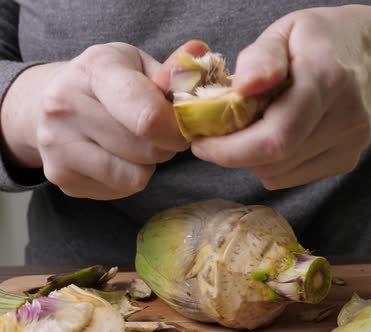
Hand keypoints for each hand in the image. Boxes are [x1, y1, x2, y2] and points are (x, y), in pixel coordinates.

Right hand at [1, 41, 208, 199]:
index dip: (177, 129)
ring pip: (136, 176)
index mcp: (94, 70)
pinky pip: (120, 190)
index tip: (183, 127)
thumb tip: (199, 53)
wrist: (49, 101)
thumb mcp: (138, 64)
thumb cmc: (109, 82)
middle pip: (147, 150)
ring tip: (137, 143)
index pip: (148, 116)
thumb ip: (172, 71)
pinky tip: (118, 157)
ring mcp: (57, 144)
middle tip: (160, 133)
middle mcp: (66, 105)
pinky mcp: (60, 176)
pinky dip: (130, 178)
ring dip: (148, 165)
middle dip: (166, 146)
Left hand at [190, 6, 370, 189]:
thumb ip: (261, 58)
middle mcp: (346, 116)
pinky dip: (272, 164)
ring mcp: (351, 143)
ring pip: (280, 174)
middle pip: (276, 159)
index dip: (231, 149)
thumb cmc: (318, 39)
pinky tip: (275, 135)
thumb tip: (241, 89)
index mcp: (327, 77)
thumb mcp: (285, 31)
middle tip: (217, 133)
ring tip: (251, 126)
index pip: (277, 135)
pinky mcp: (348, 161)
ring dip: (252, 159)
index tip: (201, 142)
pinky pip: (292, 177)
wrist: (369, 55)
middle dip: (234, 153)